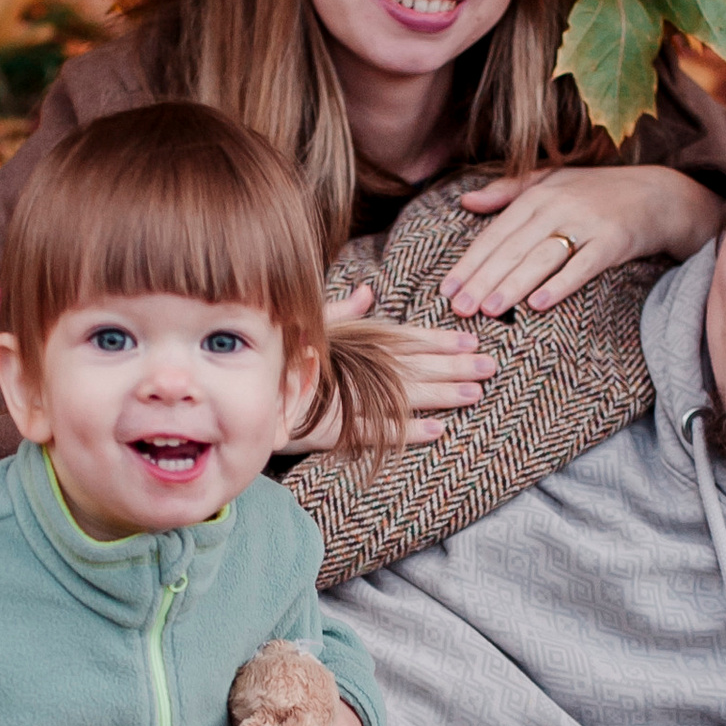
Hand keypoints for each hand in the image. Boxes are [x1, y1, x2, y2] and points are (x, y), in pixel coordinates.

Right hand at [288, 283, 492, 453]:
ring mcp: (339, 398)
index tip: (468, 340)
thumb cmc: (268, 362)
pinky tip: (437, 431)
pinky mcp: (328, 429)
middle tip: (491, 366)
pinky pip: (374, 431)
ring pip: (400, 395)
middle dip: (453, 366)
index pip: (400, 339)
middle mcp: (346, 367)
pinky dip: (407, 431)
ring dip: (440, 395)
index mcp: (345, 342)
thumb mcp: (301, 328)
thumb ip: (337, 312)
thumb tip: (366, 293)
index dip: (437, 339)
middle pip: (410, 365)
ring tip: (475, 395)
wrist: (234, 397)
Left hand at [443, 167, 721, 318]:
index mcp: (537, 195)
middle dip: (483, 280)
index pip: (495, 233)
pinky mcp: (614, 241)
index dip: (470, 262)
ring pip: (542, 258)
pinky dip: (561, 285)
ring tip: (489, 310)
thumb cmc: (597, 191)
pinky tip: (539, 305)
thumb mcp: (552, 181)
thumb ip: (508, 190)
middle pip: (513, 249)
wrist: (658, 195)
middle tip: (459, 310)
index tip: (447, 289)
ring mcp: (587, 223)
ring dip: (514, 285)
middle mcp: (558, 206)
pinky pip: (583, 266)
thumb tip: (466, 201)